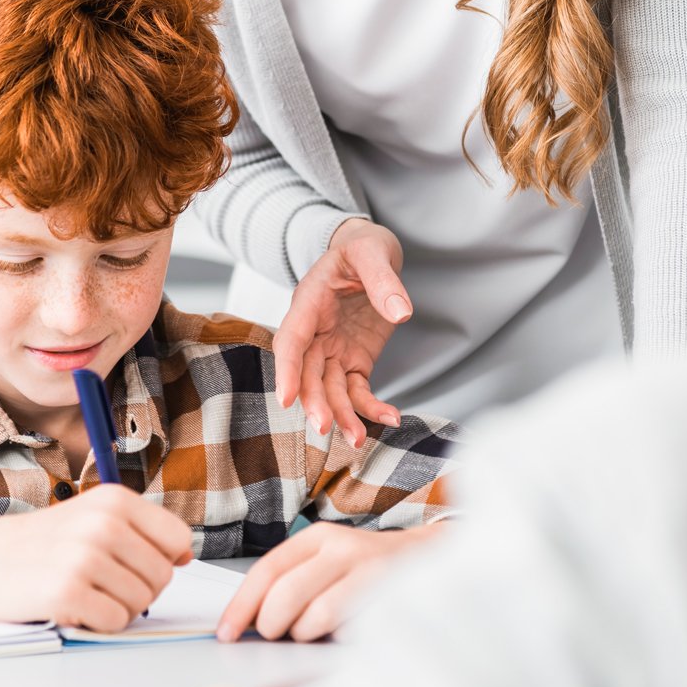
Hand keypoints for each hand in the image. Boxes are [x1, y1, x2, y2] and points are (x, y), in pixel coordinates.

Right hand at [0, 486, 192, 631]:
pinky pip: (116, 622)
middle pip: (162, 576)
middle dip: (140, 589)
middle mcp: (104, 524)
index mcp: (116, 500)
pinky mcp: (67, 593)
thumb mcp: (95, 516)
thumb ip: (141, 531)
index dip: (165, 560)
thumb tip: (184, 556)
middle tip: (104, 583)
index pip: (178, 540)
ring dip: (119, 607)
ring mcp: (85, 558)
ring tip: (88, 592)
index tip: (137, 565)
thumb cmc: (47, 543)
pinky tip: (76, 607)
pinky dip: (101, 623)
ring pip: (142, 602)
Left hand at [215, 522, 418, 643]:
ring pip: (313, 617)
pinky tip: (345, 633)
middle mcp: (340, 546)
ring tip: (319, 631)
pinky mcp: (388, 595)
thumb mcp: (327, 561)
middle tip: (277, 635)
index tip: (227, 632)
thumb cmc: (369, 569)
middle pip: (284, 595)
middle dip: (271, 626)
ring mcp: (367, 569)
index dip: (241, 605)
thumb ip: (292, 582)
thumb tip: (248, 621)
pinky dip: (338, 641)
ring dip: (308, 636)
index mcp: (317, 537)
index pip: (266, 569)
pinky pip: (347, 631)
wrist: (432, 559)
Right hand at [273, 219, 410, 447]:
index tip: (286, 399)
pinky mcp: (354, 359)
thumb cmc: (362, 247)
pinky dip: (370, 407)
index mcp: (310, 303)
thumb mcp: (372, 251)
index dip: (286, 370)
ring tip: (357, 440)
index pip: (291, 340)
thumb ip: (384, 280)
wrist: (368, 252)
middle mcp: (315, 332)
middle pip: (307, 373)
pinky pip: (357, 389)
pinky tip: (389, 419)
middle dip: (314, 402)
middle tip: (325, 428)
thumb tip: (401, 312)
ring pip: (330, 389)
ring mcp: (333, 349)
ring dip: (341, 414)